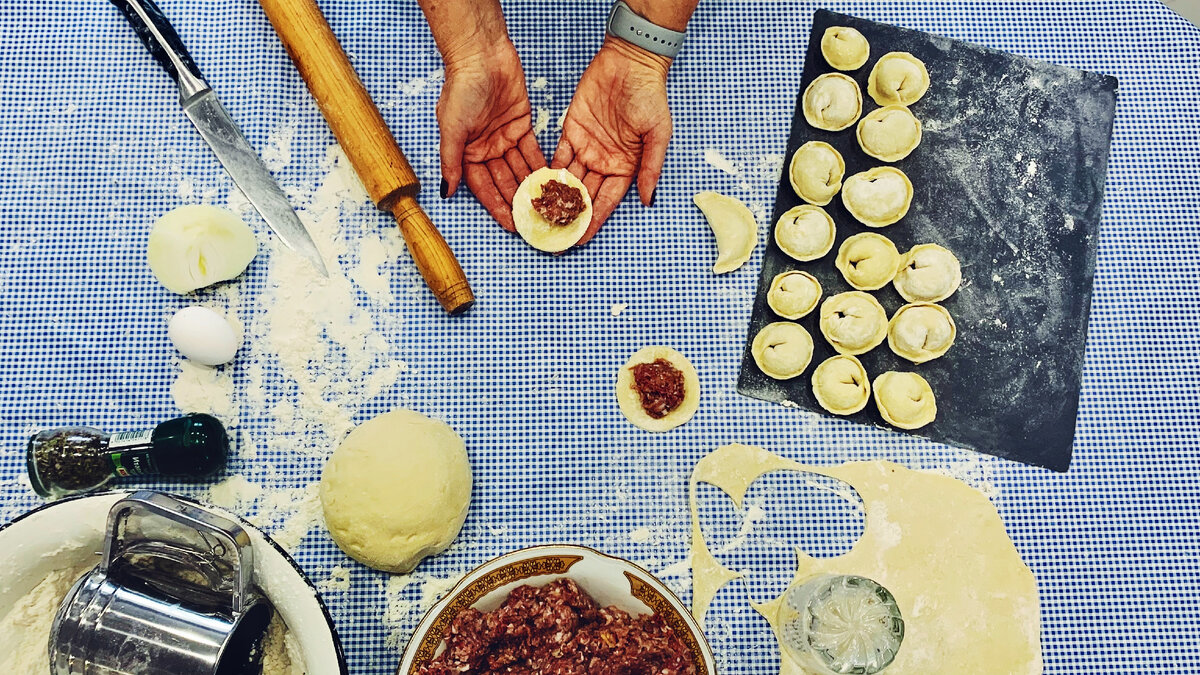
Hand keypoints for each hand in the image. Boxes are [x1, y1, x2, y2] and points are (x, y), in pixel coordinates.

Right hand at [437, 41, 544, 230]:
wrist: (481, 55)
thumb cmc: (460, 89)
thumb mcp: (451, 128)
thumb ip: (451, 160)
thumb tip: (447, 190)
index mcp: (467, 152)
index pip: (483, 186)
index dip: (496, 205)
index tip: (510, 224)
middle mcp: (486, 148)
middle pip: (504, 181)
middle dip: (517, 200)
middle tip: (534, 220)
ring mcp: (505, 138)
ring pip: (520, 168)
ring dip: (532, 186)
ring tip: (547, 205)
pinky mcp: (522, 125)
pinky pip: (533, 151)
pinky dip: (541, 165)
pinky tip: (552, 181)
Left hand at [553, 37, 672, 244]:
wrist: (631, 62)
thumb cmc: (650, 96)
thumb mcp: (658, 135)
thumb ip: (651, 168)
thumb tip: (647, 200)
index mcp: (625, 167)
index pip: (606, 200)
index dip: (593, 220)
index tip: (580, 239)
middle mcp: (603, 162)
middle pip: (584, 195)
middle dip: (570, 217)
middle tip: (553, 236)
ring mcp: (586, 147)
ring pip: (568, 180)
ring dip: (555, 199)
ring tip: (540, 218)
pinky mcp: (570, 130)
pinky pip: (557, 157)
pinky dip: (546, 173)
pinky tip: (535, 189)